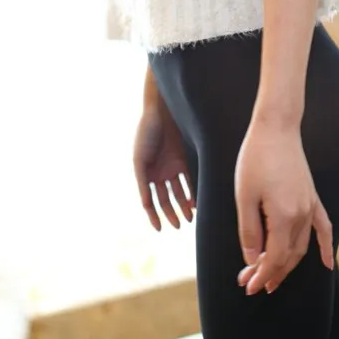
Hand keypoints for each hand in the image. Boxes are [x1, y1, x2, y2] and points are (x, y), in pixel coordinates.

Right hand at [133, 106, 194, 230]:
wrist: (162, 110)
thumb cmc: (146, 133)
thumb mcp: (139, 160)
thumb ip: (142, 182)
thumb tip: (146, 204)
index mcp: (146, 174)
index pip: (150, 201)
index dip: (154, 216)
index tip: (161, 229)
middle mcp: (159, 173)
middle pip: (166, 199)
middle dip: (172, 213)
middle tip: (179, 225)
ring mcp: (172, 166)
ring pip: (179, 192)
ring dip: (184, 205)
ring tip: (190, 217)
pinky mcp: (185, 158)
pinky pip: (191, 179)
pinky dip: (194, 191)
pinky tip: (198, 202)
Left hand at [234, 110, 333, 295]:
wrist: (276, 129)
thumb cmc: (255, 159)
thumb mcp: (244, 196)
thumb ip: (249, 231)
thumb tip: (252, 260)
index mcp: (284, 216)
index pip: (274, 258)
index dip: (260, 274)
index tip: (246, 286)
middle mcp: (302, 215)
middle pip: (288, 256)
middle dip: (269, 273)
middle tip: (250, 284)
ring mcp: (311, 207)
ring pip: (302, 247)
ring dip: (287, 266)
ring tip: (272, 280)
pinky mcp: (313, 198)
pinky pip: (323, 228)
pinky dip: (325, 248)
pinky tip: (326, 265)